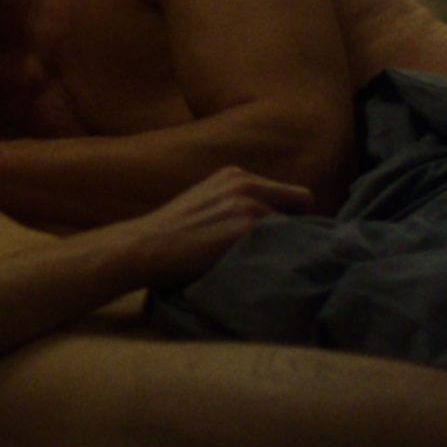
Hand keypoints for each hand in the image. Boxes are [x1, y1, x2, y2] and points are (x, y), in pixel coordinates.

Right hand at [127, 166, 317, 278]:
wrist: (144, 246)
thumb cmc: (171, 235)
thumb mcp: (206, 202)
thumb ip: (237, 203)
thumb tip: (273, 225)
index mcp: (236, 175)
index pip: (291, 193)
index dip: (295, 217)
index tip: (291, 238)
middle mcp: (245, 183)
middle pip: (303, 203)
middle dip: (302, 228)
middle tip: (294, 253)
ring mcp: (247, 205)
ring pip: (295, 226)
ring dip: (290, 245)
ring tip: (277, 266)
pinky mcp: (245, 229)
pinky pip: (283, 243)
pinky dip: (280, 258)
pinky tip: (267, 271)